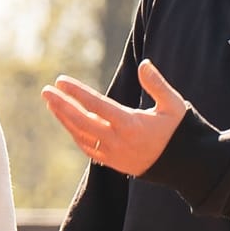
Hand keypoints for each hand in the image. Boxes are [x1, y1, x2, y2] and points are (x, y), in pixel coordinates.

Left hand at [42, 58, 186, 175]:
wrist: (184, 166)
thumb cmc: (179, 131)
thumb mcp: (173, 105)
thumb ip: (157, 84)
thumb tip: (143, 64)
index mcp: (131, 125)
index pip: (96, 106)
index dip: (77, 93)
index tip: (61, 81)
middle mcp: (118, 141)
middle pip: (81, 122)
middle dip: (61, 105)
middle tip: (46, 91)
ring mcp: (113, 154)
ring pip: (80, 136)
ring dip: (64, 119)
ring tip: (52, 102)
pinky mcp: (112, 162)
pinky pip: (87, 147)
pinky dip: (75, 133)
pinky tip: (67, 120)